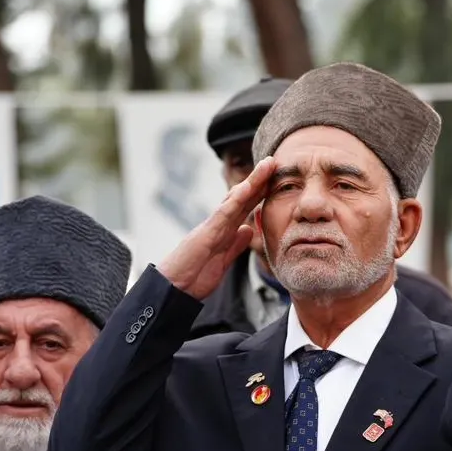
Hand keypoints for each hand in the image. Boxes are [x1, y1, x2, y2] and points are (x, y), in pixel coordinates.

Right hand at [159, 156, 275, 298]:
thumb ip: (235, 244)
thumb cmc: (195, 275)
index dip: (261, 192)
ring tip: (267, 165)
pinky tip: (247, 187)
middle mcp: (218, 223)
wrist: (174, 289)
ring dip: (251, 181)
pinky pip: (222, 214)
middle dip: (259, 179)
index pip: (245, 207)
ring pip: (234, 198)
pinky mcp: (205, 234)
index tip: (277, 180)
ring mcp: (211, 226)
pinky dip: (235, 200)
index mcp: (224, 230)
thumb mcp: (223, 260)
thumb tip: (247, 230)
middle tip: (274, 162)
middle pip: (242, 197)